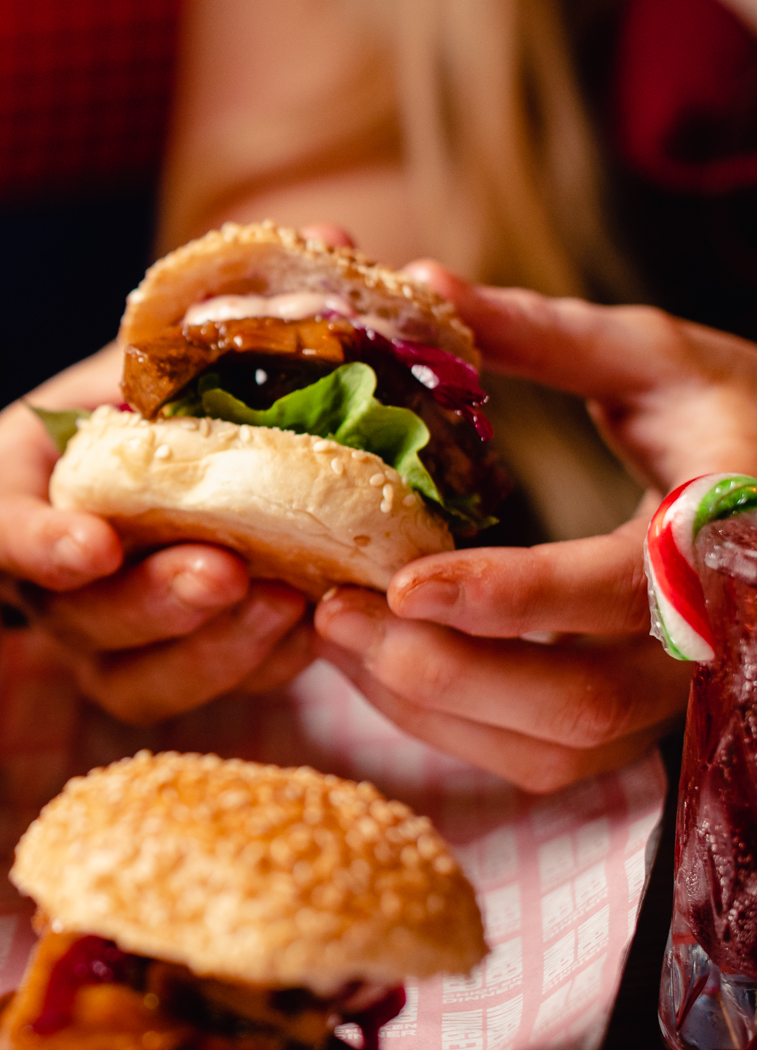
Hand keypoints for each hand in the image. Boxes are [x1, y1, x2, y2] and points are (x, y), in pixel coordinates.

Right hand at [0, 344, 313, 723]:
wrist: (225, 432)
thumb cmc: (182, 375)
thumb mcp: (174, 338)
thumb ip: (199, 330)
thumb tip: (276, 283)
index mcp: (21, 483)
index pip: (1, 529)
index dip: (42, 546)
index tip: (98, 544)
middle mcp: (48, 575)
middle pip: (73, 619)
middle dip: (150, 602)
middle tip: (224, 571)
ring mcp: (108, 635)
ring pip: (133, 683)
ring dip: (209, 654)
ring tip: (287, 603)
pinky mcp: (175, 667)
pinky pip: (207, 690)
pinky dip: (263, 666)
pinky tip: (315, 624)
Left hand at [313, 263, 746, 790]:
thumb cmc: (738, 419)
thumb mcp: (656, 359)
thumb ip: (542, 334)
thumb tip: (422, 286)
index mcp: (725, 537)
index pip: (621, 590)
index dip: (513, 597)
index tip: (406, 581)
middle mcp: (711, 643)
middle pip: (574, 704)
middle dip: (437, 669)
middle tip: (332, 610)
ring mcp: (673, 701)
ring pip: (547, 752)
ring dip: (423, 705)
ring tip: (334, 630)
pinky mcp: (634, 731)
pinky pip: (534, 763)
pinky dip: (442, 725)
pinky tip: (374, 661)